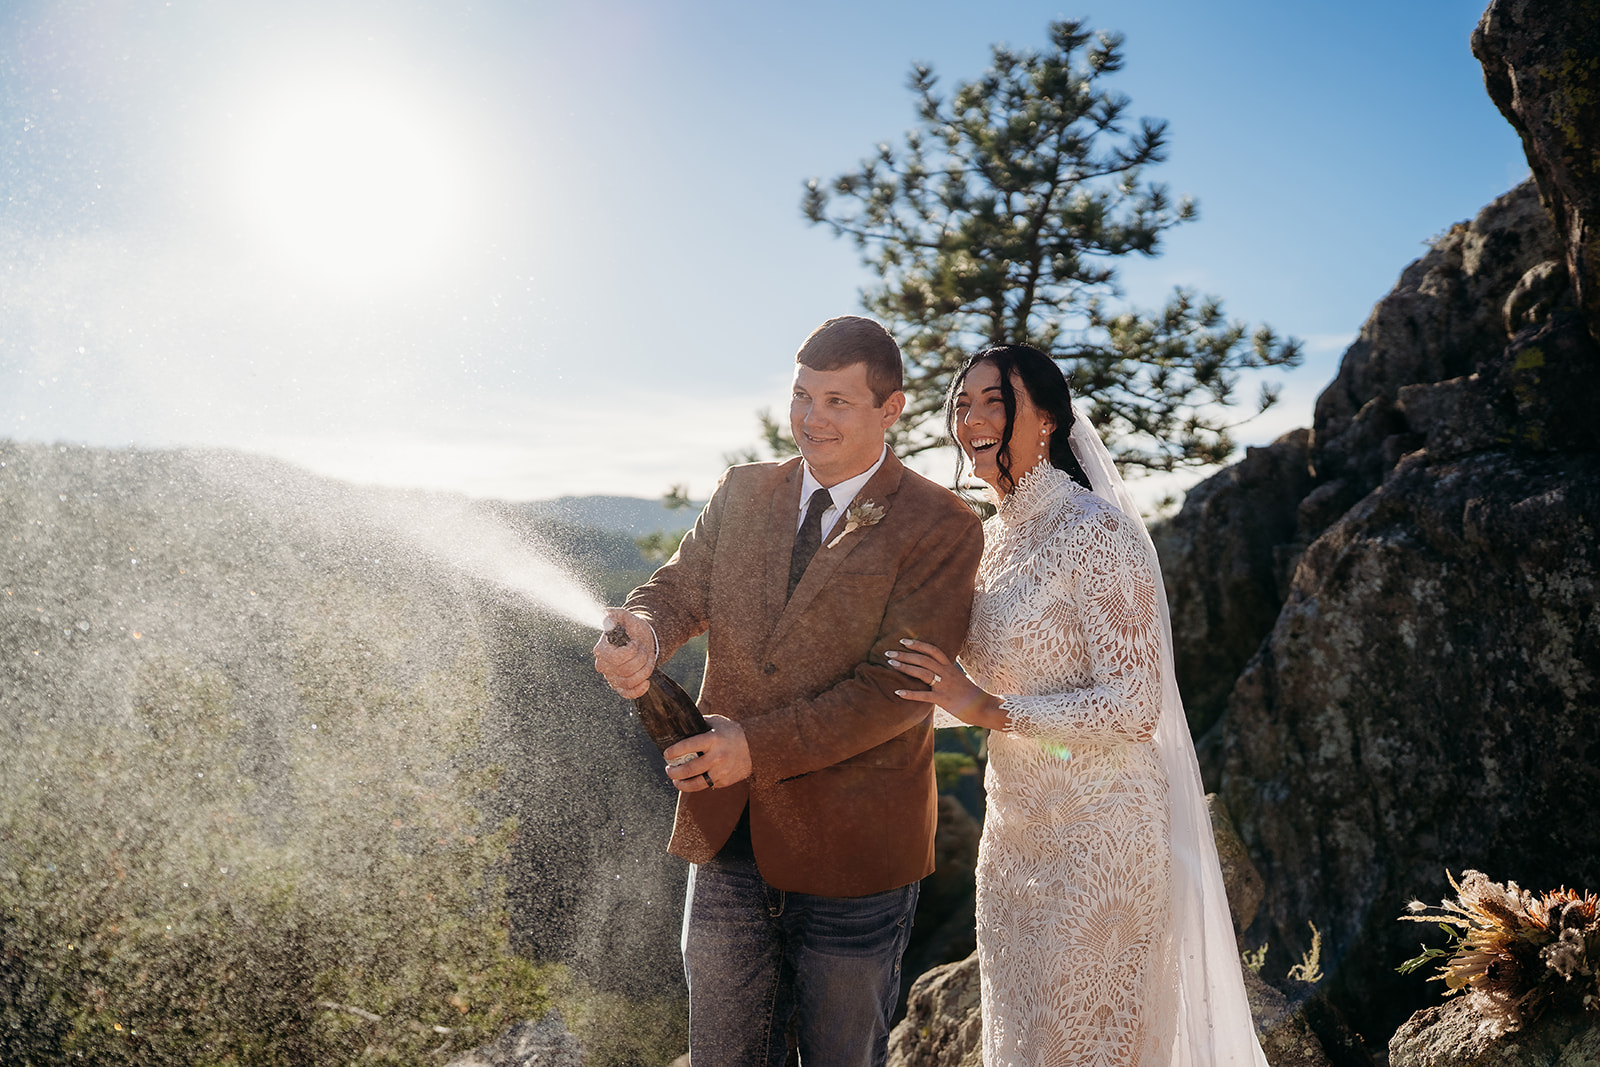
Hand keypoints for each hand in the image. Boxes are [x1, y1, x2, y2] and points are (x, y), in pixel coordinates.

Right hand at [592, 607, 655, 699]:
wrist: (640, 637)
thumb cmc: (629, 626)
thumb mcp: (622, 615)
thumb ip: (612, 615)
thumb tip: (607, 622)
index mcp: (601, 650)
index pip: (615, 658)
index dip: (630, 651)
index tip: (635, 642)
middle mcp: (603, 666)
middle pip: (626, 670)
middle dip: (641, 658)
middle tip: (642, 649)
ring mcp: (612, 677)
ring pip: (630, 681)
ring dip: (645, 669)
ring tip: (645, 658)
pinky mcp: (620, 686)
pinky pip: (628, 694)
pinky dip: (639, 690)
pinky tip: (646, 681)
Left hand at [663, 714, 750, 792]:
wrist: (756, 747)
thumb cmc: (732, 732)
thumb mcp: (717, 722)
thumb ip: (700, 723)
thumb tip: (680, 723)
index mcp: (713, 739)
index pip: (687, 746)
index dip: (673, 752)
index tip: (666, 754)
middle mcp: (717, 756)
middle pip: (688, 769)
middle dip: (674, 772)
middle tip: (669, 769)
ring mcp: (722, 771)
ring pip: (696, 783)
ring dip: (682, 784)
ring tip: (676, 781)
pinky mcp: (725, 781)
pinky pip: (707, 785)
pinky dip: (697, 784)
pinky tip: (692, 781)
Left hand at [886, 638, 1006, 728]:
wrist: (984, 707)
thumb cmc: (970, 694)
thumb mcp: (958, 678)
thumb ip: (945, 673)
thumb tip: (932, 669)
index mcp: (950, 667)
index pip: (932, 650)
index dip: (917, 644)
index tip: (903, 641)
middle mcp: (947, 673)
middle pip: (923, 659)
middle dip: (905, 655)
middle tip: (888, 653)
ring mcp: (945, 686)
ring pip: (922, 673)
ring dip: (905, 667)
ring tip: (890, 664)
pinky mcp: (943, 700)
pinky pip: (924, 695)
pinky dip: (910, 693)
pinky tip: (897, 692)